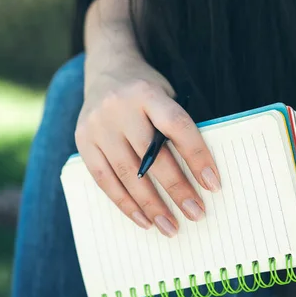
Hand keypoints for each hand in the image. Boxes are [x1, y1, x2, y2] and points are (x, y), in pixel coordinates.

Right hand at [75, 53, 220, 236]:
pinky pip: (104, 180)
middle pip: (152, 156)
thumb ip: (176, 127)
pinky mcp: (82, 141)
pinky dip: (125, 204)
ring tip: (171, 227)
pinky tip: (143, 220)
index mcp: (147, 92)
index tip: (213, 184)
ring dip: (152, 205)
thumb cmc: (146, 90)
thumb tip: (199, 177)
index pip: (177, 126)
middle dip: (177, 189)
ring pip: (128, 174)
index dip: (197, 156)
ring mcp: (97, 126)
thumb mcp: (166, 95)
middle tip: (196, 213)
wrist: (106, 69)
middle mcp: (119, 108)